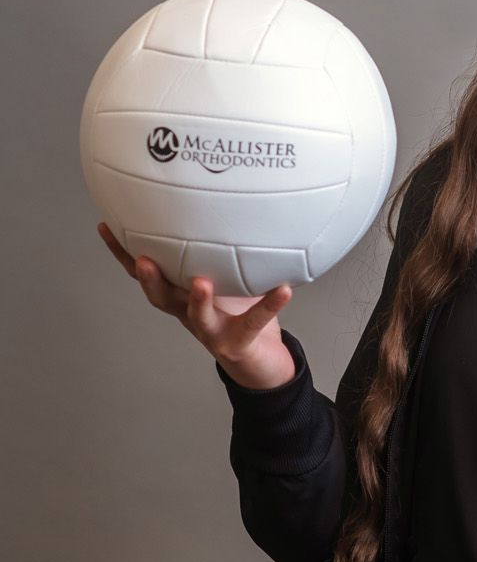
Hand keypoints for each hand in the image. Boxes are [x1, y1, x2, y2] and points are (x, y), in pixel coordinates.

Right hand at [97, 222, 296, 388]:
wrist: (260, 363)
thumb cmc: (239, 313)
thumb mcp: (226, 276)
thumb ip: (220, 248)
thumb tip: (229, 199)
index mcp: (180, 295)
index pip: (144, 273)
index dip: (123, 253)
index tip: (107, 225)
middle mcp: (189, 313)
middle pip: (160, 297)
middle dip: (148, 278)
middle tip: (143, 259)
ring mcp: (212, 330)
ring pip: (197, 317)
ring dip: (197, 300)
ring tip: (201, 282)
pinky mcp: (238, 342)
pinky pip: (255, 321)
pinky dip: (270, 305)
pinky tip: (284, 289)